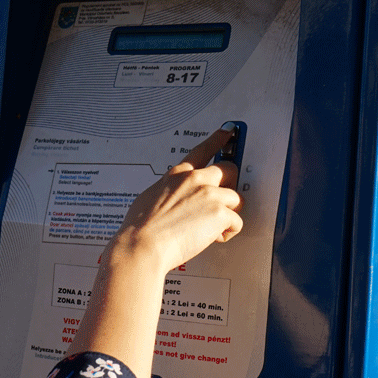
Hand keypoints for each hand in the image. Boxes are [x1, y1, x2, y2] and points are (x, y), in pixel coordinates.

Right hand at [111, 125, 242, 273]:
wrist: (143, 245)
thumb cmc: (140, 228)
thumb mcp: (150, 197)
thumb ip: (169, 192)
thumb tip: (175, 198)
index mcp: (178, 174)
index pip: (202, 150)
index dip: (218, 139)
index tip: (228, 131)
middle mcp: (196, 180)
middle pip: (230, 170)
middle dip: (230, 185)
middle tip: (222, 200)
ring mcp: (210, 195)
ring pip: (237, 199)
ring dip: (228, 214)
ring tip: (211, 228)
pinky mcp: (220, 213)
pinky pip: (236, 223)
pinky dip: (227, 233)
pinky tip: (211, 238)